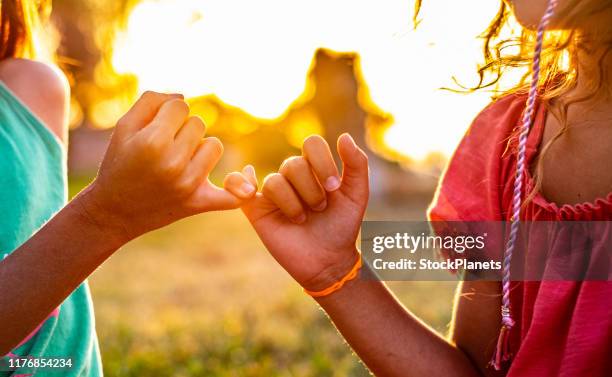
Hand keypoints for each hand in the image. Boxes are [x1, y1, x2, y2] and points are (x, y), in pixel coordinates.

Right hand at [76, 91, 255, 242]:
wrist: (114, 212)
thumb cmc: (118, 164)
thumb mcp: (124, 127)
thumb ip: (151, 102)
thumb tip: (183, 97)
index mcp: (152, 142)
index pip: (181, 107)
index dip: (168, 114)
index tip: (156, 128)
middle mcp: (172, 164)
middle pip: (198, 124)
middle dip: (182, 130)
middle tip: (165, 147)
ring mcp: (188, 185)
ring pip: (214, 145)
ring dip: (200, 148)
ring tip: (180, 160)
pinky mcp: (199, 203)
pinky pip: (233, 196)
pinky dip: (240, 191)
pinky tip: (242, 185)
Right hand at [224, 133, 368, 291]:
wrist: (328, 260)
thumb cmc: (342, 227)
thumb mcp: (357, 195)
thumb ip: (357, 164)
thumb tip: (344, 136)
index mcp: (314, 167)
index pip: (312, 144)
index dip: (322, 163)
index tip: (334, 187)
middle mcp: (292, 176)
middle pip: (292, 164)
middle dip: (310, 189)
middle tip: (320, 209)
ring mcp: (272, 192)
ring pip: (273, 181)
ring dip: (292, 203)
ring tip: (301, 219)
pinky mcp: (255, 208)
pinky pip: (236, 184)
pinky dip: (237, 183)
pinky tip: (250, 192)